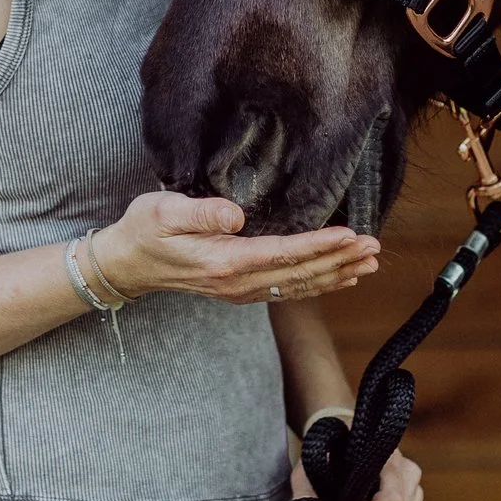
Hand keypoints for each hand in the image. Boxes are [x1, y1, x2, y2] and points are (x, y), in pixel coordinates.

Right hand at [94, 191, 378, 304]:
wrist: (126, 263)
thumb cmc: (143, 230)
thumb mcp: (163, 210)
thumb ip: (201, 212)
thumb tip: (236, 214)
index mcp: (222, 262)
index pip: (282, 254)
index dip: (318, 245)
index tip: (349, 235)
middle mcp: (236, 283)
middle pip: (299, 274)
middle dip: (339, 260)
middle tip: (374, 247)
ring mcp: (239, 290)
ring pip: (298, 286)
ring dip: (336, 274)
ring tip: (369, 263)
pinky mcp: (240, 289)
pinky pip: (288, 289)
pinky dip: (318, 283)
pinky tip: (339, 277)